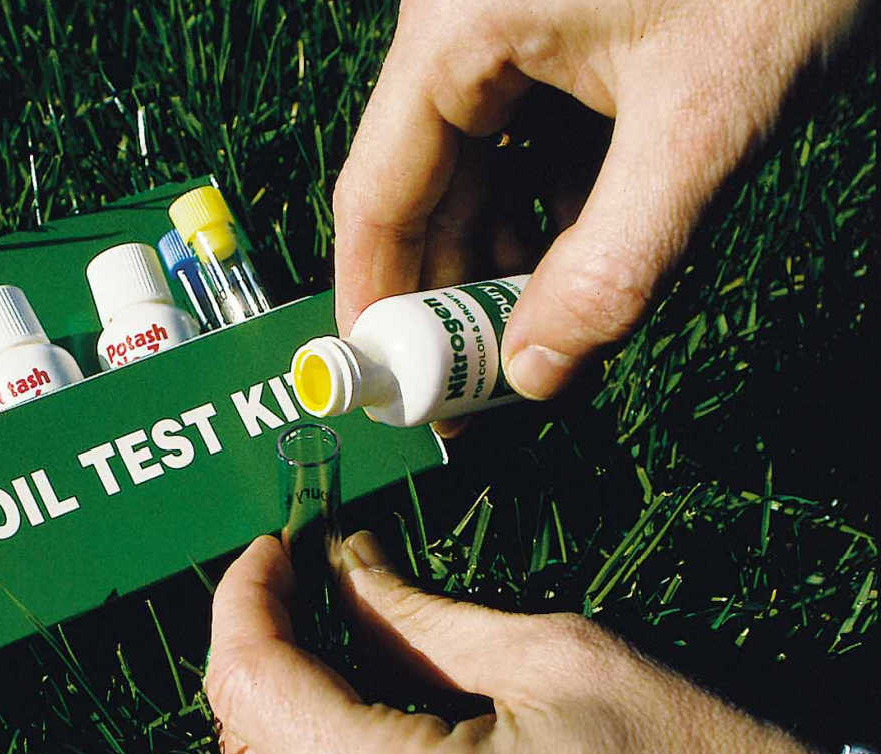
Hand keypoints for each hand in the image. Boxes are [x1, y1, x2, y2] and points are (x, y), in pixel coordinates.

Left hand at [205, 533, 876, 753]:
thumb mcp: (555, 659)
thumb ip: (420, 617)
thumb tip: (343, 565)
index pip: (253, 692)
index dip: (242, 603)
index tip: (271, 548)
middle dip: (256, 656)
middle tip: (302, 586)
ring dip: (279, 722)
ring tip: (329, 645)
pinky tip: (361, 723)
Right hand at [332, 0, 862, 401]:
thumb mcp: (701, 124)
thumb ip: (615, 264)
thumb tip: (535, 375)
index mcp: (462, 26)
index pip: (378, 194)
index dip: (377, 302)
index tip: (385, 387)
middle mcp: (468, 27)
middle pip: (425, 193)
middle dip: (453, 296)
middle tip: (474, 392)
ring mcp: (518, 32)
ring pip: (482, 178)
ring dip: (508, 266)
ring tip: (538, 347)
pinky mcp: (568, 39)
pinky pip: (534, 150)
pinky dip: (556, 219)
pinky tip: (583, 277)